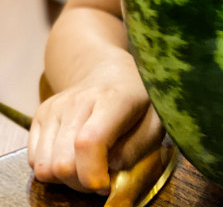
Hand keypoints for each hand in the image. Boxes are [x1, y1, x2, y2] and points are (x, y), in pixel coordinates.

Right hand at [28, 56, 163, 192]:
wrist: (111, 72)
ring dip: (65, 179)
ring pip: (44, 166)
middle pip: (63, 162)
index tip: (105, 185)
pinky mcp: (40, 114)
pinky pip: (34, 161)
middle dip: (82, 183)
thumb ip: (135, 148)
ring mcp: (55, 107)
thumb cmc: (138, 101)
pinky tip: (72, 157)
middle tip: (100, 177)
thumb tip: (108, 170)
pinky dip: (51, 169)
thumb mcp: (153, 122)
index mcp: (112, 99)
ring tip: (87, 167)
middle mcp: (78, 100)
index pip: (89, 142)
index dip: (92, 174)